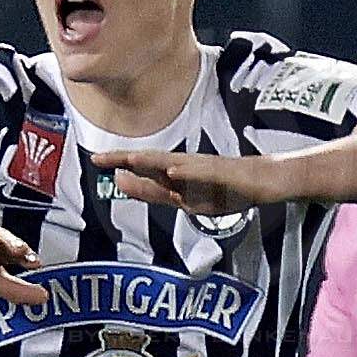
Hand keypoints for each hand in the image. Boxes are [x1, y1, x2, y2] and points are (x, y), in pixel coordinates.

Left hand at [90, 146, 288, 214]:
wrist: (260, 183)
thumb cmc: (224, 189)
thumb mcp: (184, 198)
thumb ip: (156, 192)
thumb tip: (125, 185)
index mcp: (174, 177)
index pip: (142, 172)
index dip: (119, 167)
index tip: (96, 161)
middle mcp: (184, 168)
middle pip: (149, 162)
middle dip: (125, 160)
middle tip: (100, 158)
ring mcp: (202, 168)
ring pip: (172, 163)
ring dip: (149, 161)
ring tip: (129, 159)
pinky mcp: (221, 171)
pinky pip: (201, 172)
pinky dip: (186, 172)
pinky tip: (173, 171)